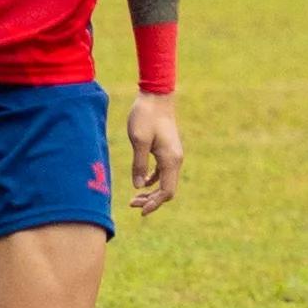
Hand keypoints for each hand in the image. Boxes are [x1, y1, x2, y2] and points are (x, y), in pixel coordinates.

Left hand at [122, 90, 180, 215]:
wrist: (156, 96)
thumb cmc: (146, 116)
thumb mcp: (139, 140)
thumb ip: (139, 164)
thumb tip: (138, 186)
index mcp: (170, 159)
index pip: (166, 191)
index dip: (154, 204)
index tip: (139, 211)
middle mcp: (175, 159)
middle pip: (167, 190)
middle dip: (151, 200)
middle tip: (131, 204)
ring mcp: (173, 155)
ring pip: (165, 182)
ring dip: (152, 192)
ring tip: (134, 198)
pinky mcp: (168, 150)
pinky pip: (163, 172)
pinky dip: (154, 180)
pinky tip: (142, 183)